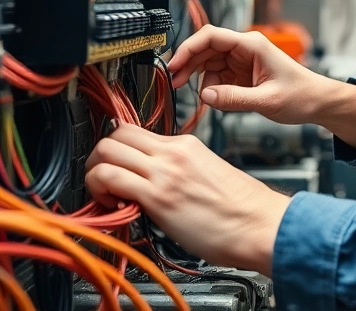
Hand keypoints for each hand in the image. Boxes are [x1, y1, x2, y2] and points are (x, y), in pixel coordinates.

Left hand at [85, 123, 289, 274]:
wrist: (260, 224)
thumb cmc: (241, 208)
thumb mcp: (208, 173)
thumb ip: (178, 170)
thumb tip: (153, 181)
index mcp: (186, 144)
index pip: (135, 130)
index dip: (117, 148)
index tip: (117, 167)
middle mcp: (173, 152)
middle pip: (115, 134)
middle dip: (99, 156)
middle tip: (104, 180)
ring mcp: (165, 172)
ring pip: (106, 151)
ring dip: (94, 173)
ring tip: (107, 195)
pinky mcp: (159, 196)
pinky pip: (110, 178)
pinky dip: (99, 190)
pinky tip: (113, 207)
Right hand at [168, 25, 329, 125]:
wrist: (317, 102)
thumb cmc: (301, 95)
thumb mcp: (267, 100)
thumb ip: (234, 99)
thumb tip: (206, 96)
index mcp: (252, 45)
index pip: (212, 36)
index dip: (189, 48)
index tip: (175, 65)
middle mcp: (245, 49)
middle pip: (206, 49)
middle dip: (189, 65)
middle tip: (176, 83)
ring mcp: (243, 60)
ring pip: (210, 63)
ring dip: (201, 78)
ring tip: (202, 96)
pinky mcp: (243, 73)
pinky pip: (219, 76)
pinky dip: (212, 87)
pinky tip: (215, 98)